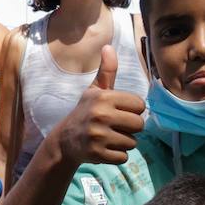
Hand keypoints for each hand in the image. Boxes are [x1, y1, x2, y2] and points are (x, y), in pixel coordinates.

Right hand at [54, 45, 145, 165]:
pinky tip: (104, 149)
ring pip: (133, 143)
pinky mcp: (98, 154)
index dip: (133, 110)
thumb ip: (107, 72)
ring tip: (109, 137)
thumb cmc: (85, 112)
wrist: (65, 141)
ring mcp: (99, 136)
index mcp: (103, 97)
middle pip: (140, 125)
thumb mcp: (94, 91)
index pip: (140, 105)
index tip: (120, 112)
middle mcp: (101, 115)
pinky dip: (117, 156)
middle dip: (131, 128)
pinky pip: (124, 157)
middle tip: (115, 127)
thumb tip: (108, 47)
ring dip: (124, 142)